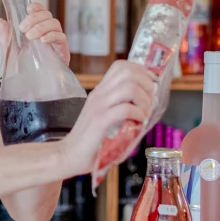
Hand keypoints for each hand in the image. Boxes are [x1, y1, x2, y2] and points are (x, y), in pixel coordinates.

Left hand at [0, 3, 69, 64]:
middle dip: (35, 18)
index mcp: (39, 27)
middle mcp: (49, 31)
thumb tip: (3, 21)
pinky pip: (61, 37)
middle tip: (23, 28)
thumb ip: (7, 36)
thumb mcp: (12, 49)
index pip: (41, 11)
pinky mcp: (63, 50)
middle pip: (48, 15)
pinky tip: (43, 41)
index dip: (36, 7)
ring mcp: (57, 40)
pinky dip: (52, 36)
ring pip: (55, 23)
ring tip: (31, 37)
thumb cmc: (25, 64)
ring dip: (42, 27)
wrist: (34, 83)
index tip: (28, 8)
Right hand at [60, 60, 157, 176]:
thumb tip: (147, 106)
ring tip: (145, 113)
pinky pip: (125, 109)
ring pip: (129, 87)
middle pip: (127, 72)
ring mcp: (98, 106)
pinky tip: (138, 122)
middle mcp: (99, 94)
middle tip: (150, 100)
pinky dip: (138, 114)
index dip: (141, 71)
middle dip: (146, 84)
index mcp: (100, 91)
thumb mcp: (105, 117)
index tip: (150, 85)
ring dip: (144, 100)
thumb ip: (120, 107)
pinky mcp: (100, 120)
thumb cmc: (91, 140)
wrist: (69, 155)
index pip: (121, 66)